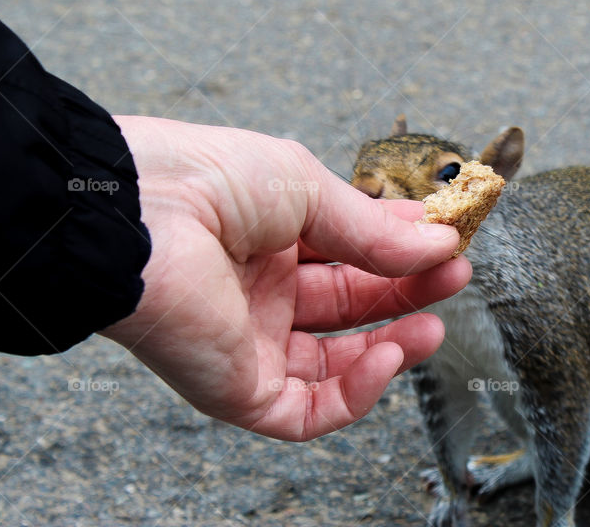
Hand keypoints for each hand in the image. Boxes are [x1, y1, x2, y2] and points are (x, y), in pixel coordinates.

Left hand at [101, 116, 469, 440]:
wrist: (135, 211)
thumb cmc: (205, 179)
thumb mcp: (306, 188)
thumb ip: (373, 229)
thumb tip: (438, 243)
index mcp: (271, 239)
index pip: (352, 254)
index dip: (402, 249)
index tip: (447, 238)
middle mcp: (261, 293)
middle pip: (352, 309)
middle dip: (407, 294)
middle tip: (453, 276)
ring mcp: (250, 343)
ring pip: (335, 367)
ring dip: (392, 348)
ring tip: (433, 325)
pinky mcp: (237, 387)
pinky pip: (306, 410)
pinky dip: (356, 392)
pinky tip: (389, 356)